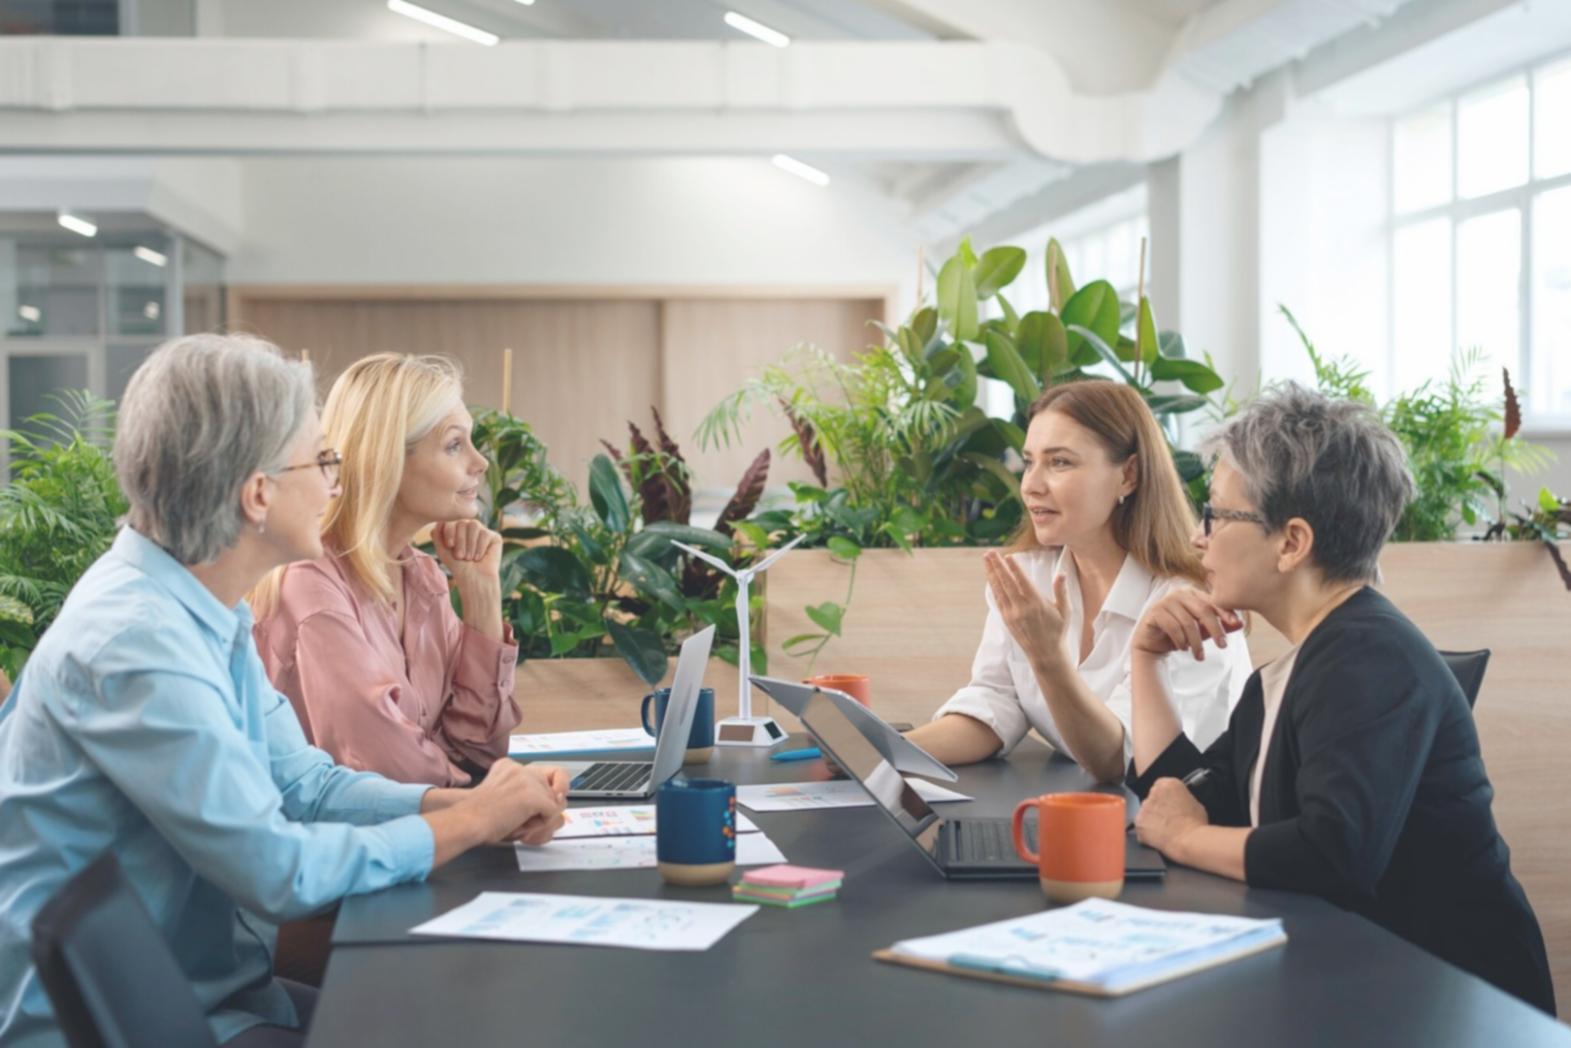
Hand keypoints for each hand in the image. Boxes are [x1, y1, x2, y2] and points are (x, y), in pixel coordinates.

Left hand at [433, 519, 502, 591]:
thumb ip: (437, 535)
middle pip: (463, 522)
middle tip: (461, 556)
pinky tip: (479, 557)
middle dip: (460, 541)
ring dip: (470, 544)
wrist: (474, 579)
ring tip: (469, 557)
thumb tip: (438, 521)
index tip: (450, 546)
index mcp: (457, 528)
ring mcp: (483, 531)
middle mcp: (470, 527)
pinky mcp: (495, 537)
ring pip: (474, 525)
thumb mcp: (442, 550)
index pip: (452, 520)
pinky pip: (485, 534)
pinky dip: (480, 547)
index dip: (450, 532)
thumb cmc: (458, 566)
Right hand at [465, 759, 566, 842]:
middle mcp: (520, 768)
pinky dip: (541, 824)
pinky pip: (552, 813)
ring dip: (539, 818)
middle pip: (553, 790)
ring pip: (553, 803)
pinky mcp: (533, 795)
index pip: (545, 773)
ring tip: (515, 821)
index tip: (553, 799)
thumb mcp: (505, 798)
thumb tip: (560, 811)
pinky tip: (520, 823)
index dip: (553, 788)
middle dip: (543, 809)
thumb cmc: (479, 818)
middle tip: (520, 819)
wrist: (467, 822)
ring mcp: (527, 780)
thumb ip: (528, 796)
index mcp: (509, 767)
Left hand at [983, 550, 1068, 668]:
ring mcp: (1012, 614)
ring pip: (999, 589)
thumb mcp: (1065, 611)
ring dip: (991, 573)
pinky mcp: (1006, 619)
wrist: (1045, 653)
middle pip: (1006, 582)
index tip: (1007, 556)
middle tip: (990, 552)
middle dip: (997, 566)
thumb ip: (1062, 591)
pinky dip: (993, 586)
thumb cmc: (1057, 630)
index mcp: (1037, 603)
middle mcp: (1022, 608)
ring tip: (986, 559)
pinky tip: (990, 577)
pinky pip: (997, 599)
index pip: (1022, 581)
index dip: (1014, 568)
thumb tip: (1061, 574)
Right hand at [1132, 588, 1242, 661]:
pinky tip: (1183, 649)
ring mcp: (1165, 602)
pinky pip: (1173, 628)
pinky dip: (1181, 641)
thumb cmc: (1179, 634)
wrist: (1152, 643)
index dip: (1225, 612)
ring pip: (1188, 622)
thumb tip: (1240, 624)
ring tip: (1199, 656)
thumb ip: (1219, 626)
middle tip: (1222, 646)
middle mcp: (1179, 594)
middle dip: (1215, 629)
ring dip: (1196, 642)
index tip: (1235, 625)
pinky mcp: (1155, 613)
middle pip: (1203, 610)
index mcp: (1192, 593)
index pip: (1212, 602)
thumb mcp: (1202, 631)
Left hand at [1134, 777, 1208, 855]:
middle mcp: (1153, 792)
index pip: (1161, 785)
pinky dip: (1147, 833)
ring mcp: (1144, 807)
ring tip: (1165, 830)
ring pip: (1145, 812)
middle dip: (1157, 808)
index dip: (1165, 797)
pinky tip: (1159, 837)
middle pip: (1152, 798)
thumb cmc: (1195, 824)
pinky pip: (1141, 827)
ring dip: (1151, 819)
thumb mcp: (1195, 803)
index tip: (1169, 804)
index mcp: (1168, 784)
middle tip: (1168, 819)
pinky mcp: (1139, 822)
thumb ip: (1182, 798)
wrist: (1189, 840)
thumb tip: (1179, 803)